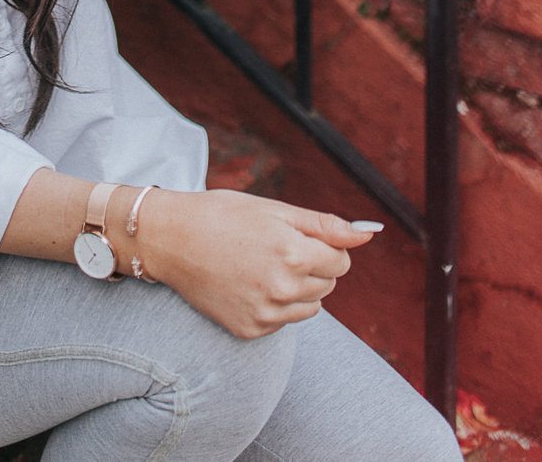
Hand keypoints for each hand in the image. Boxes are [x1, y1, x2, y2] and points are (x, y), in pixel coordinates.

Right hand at [129, 188, 377, 339]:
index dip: (327, 247)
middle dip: (314, 266)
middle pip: (328, 285)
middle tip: (279, 249)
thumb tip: (370, 234)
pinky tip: (251, 284)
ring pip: (310, 307)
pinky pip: (283, 322)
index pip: (342, 262)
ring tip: (266, 267)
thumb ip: (328, 226)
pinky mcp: (247, 329)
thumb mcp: (279, 212)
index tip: (303, 238)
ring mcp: (263, 314)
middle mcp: (282, 289)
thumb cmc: (226, 216)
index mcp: (294, 254)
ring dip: (299, 289)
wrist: (172, 240)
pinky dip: (276, 305)